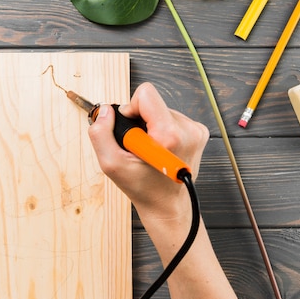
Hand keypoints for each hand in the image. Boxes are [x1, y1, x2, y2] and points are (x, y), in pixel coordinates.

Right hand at [88, 82, 208, 216]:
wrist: (166, 204)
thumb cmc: (142, 187)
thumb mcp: (111, 164)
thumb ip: (100, 134)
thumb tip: (105, 112)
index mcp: (168, 136)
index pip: (146, 94)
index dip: (131, 108)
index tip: (131, 130)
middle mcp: (187, 130)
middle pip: (153, 102)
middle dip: (140, 120)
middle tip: (139, 145)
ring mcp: (195, 131)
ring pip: (161, 110)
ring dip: (151, 126)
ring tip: (150, 150)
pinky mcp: (198, 132)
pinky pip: (171, 117)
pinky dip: (161, 130)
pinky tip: (160, 149)